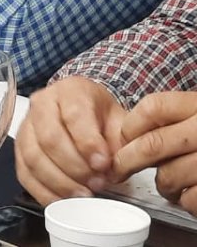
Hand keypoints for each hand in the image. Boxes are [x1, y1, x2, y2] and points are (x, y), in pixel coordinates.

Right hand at [15, 76, 126, 203]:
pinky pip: (24, 173)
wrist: (88, 116)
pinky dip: (43, 191)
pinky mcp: (19, 149)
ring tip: (84, 194)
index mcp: (71, 91)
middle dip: (75, 167)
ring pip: (33, 157)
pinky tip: (63, 200)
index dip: (88, 143)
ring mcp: (26, 126)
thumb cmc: (103, 119)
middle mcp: (43, 103)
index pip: (74, 115)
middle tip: (97, 183)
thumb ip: (122, 143)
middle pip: (49, 138)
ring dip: (60, 182)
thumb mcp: (121, 122)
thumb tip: (116, 167)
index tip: (104, 164)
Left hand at [114, 92, 196, 212]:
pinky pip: (190, 199)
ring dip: (162, 185)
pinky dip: (186, 201)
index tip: (126, 137)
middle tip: (120, 167)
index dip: (132, 124)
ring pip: (169, 175)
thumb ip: (175, 119)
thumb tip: (131, 136)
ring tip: (169, 184)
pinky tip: (191, 194)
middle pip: (153, 144)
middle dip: (128, 160)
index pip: (153, 107)